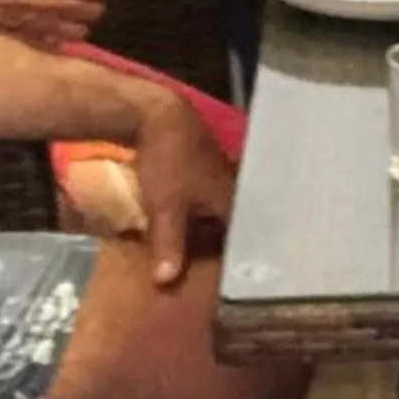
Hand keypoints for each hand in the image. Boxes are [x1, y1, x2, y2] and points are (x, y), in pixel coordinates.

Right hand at [0, 0, 111, 47]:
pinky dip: (63, 38)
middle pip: (94, 11)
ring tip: (73, 15)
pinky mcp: (31, 41)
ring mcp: (44, 26)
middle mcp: (55, 5)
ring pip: (81, 32)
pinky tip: (55, 29)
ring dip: (82, 23)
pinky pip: (60, 45)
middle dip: (95, 4)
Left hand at [124, 89, 234, 286]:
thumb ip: (169, 246)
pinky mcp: (202, 168)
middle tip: (215, 274)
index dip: (237, 260)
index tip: (231, 282)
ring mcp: (218, 176)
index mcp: (232, 199)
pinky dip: (198, 215)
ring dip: (209, 231)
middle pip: (231, 226)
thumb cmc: (168, 162)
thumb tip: (167, 283)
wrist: (155, 115)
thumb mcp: (165, 208)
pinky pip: (206, 201)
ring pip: (218, 212)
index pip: (242, 239)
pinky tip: (187, 227)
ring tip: (200, 255)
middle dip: (223, 247)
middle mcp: (232, 188)